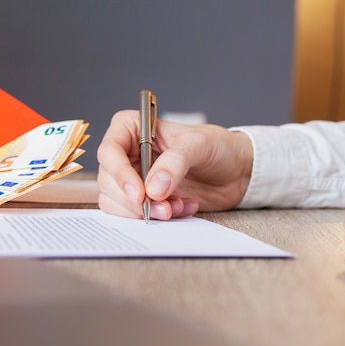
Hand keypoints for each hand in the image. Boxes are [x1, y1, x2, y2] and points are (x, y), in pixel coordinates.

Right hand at [97, 110, 252, 219]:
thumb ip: (176, 162)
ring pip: (115, 200)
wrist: (235, 171)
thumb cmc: (217, 146)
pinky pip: (131, 214)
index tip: (140, 193)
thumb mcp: (199, 145)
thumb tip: (153, 187)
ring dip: (144, 211)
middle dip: (134, 200)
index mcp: (131, 128)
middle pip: (108, 180)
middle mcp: (125, 153)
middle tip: (162, 207)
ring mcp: (131, 177)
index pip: (109, 151)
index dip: (119, 173)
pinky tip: (180, 208)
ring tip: (175, 208)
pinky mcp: (140, 198)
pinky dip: (154, 216)